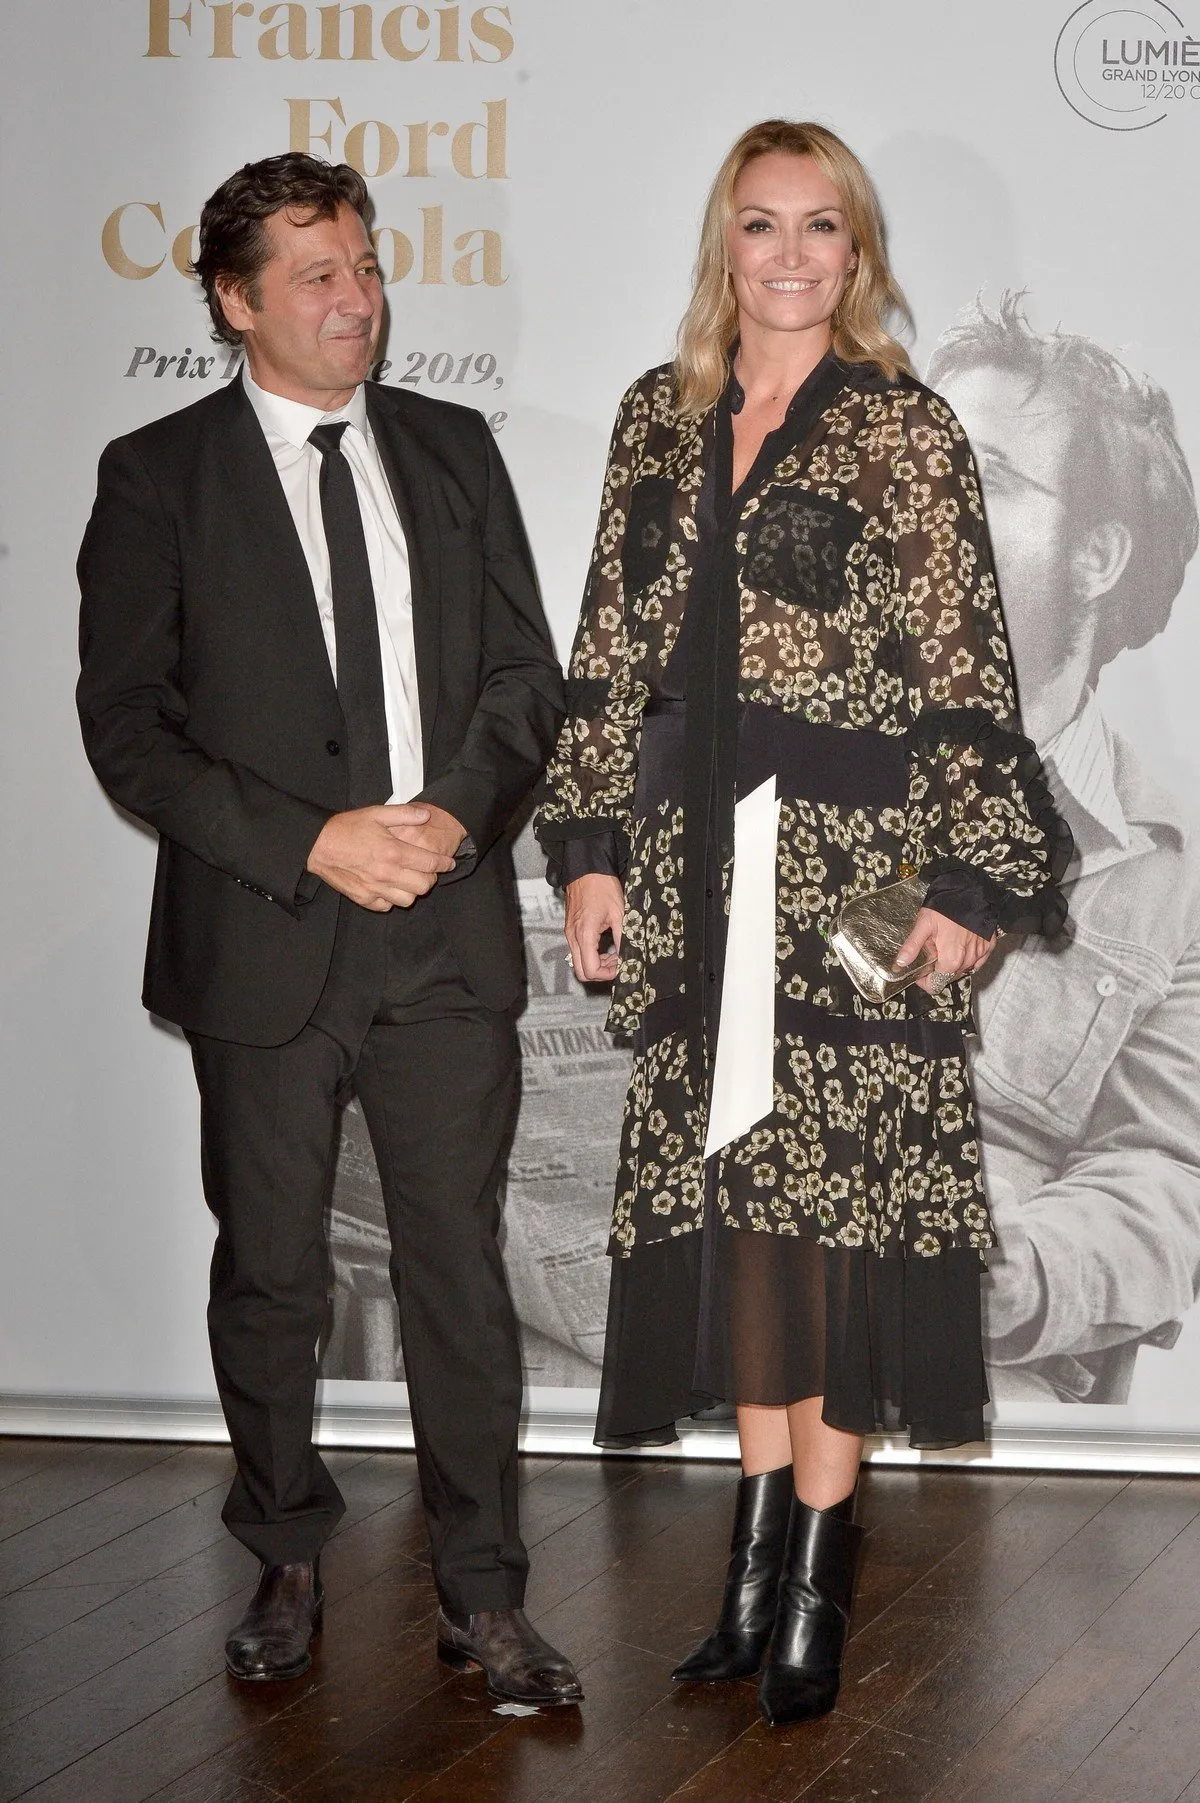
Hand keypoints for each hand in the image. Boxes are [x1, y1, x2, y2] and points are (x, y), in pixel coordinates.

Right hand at [306, 804, 455, 910]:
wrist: (317, 846)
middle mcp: (387, 873)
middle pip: (424, 886)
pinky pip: (387, 906)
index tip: (448, 863)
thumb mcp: (376, 813)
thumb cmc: (346, 828)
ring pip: (409, 900)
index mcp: (393, 851)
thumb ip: (404, 814)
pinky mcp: (364, 899)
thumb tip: (426, 815)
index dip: (444, 864)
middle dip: (430, 878)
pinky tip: (390, 887)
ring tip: (409, 879)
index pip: (430, 863)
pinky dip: (392, 899)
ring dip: (413, 890)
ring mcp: (375, 889)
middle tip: (427, 870)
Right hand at [565, 873, 623, 982]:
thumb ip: (622, 937)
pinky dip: (591, 954)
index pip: (591, 970)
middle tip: (617, 964)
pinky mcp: (570, 929)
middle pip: (581, 972)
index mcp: (585, 934)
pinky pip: (578, 951)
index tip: (621, 967)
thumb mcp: (619, 913)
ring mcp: (570, 933)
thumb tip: (628, 955)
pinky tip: (605, 946)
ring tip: (614, 954)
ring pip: (579, 962)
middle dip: (601, 972)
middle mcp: (573, 936)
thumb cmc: (601, 886)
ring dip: (596, 964)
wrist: (586, 869)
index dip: (608, 974)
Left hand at [893, 906, 995, 994]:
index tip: (920, 970)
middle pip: (948, 976)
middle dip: (938, 968)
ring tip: (946, 942)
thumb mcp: (923, 925)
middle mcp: (967, 961)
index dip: (925, 981)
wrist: (971, 890)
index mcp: (950, 960)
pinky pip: (977, 960)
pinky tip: (962, 943)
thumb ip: (912, 946)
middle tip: (932, 948)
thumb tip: (900, 964)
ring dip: (953, 962)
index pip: (936, 985)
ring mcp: (980, 954)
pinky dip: (968, 956)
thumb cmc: (945, 907)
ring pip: (963, 968)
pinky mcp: (989, 946)